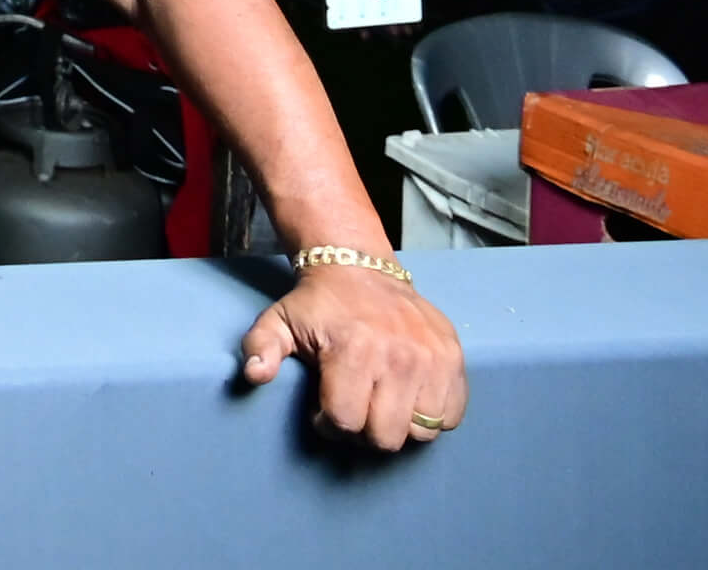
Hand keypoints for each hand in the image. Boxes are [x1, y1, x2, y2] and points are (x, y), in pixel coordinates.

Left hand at [239, 262, 466, 451]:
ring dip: (399, 426)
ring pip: (421, 432)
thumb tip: (254, 374)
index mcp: (354, 350)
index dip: (330, 423)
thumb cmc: (319, 304)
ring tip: (381, 403)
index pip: (346, 422)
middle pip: (386, 436)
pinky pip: (451, 415)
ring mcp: (431, 358)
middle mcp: (398, 356)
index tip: (324, 409)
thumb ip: (261, 348)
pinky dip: (433, 416)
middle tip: (354, 408)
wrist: (361, 270)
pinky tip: (409, 398)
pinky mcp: (453, 358)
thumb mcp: (279, 321)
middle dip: (364, 431)